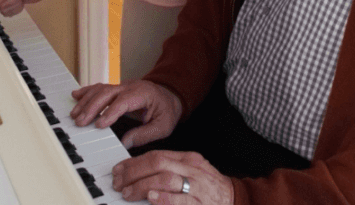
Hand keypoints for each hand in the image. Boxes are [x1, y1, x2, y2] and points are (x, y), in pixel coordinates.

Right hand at [70, 79, 181, 148]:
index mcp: (143, 93)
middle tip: (80, 122)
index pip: (124, 101)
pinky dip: (87, 91)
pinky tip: (76, 96)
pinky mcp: (117, 89)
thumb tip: (125, 143)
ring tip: (75, 114)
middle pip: (107, 93)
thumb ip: (144, 135)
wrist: (171, 96)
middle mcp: (130, 86)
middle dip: (92, 107)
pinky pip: (100, 87)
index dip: (110, 112)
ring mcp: (123, 86)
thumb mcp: (162, 126)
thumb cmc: (167, 110)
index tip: (99, 124)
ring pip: (101, 89)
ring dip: (86, 101)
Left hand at [111, 150, 233, 203]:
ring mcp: (197, 186)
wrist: (235, 200)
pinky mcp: (199, 204)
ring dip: (143, 185)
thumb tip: (142, 173)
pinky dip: (164, 198)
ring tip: (128, 193)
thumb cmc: (210, 189)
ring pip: (166, 178)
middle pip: (158, 163)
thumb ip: (171, 170)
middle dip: (134, 171)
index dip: (134, 162)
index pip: (156, 155)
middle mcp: (192, 169)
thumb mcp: (192, 172)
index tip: (119, 171)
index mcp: (188, 159)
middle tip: (119, 182)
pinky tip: (151, 199)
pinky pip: (180, 200)